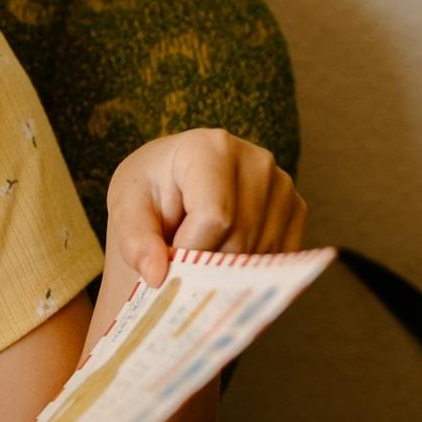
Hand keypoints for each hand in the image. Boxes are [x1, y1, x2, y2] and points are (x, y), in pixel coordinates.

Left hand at [105, 130, 307, 287]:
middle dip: (207, 266)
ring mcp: (282, 184)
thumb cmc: (149, 192)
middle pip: (242, 238)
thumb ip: (134, 241)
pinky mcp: (296, 208)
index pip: (215, 217)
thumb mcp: (125, 209)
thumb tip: (156, 275)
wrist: (175, 184)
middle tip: (181, 263)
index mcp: (210, 147)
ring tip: (201, 254)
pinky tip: (226, 260)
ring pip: (263, 253)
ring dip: (228, 271)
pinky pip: (281, 257)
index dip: (189, 252)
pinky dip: (251, 270)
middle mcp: (256, 159)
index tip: (167, 260)